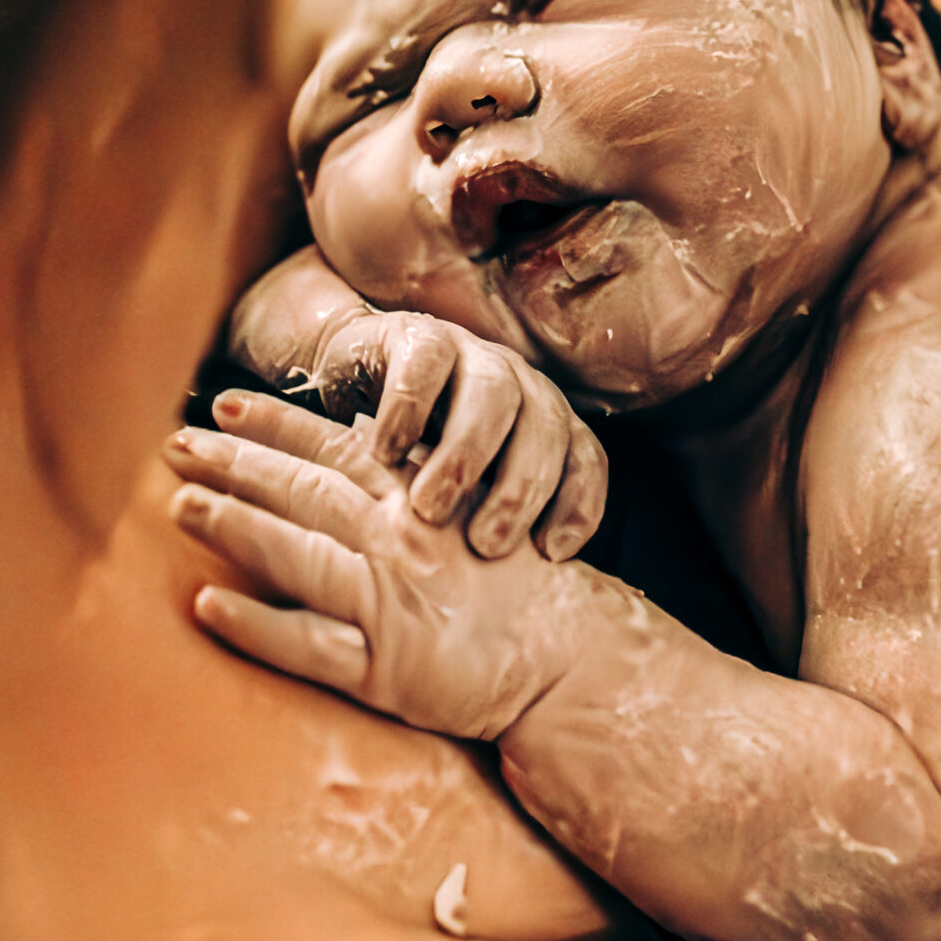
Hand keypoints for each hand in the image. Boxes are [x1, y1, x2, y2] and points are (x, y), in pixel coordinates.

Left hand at [165, 392, 575, 737]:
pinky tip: (207, 605)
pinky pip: (309, 644)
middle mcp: (401, 541)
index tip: (222, 406)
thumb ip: (420, 480)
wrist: (575, 661)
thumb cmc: (523, 589)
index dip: (275, 424)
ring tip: (177, 506)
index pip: (336, 448)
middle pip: (304, 491)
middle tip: (174, 444)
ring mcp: (391, 604)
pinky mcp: (387, 669)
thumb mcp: (478, 513)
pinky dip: (256, 624)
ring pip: (298, 555)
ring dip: (233, 527)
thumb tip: (364, 440)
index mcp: (420, 501)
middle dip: (234, 463)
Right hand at [230, 252, 605, 562]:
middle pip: (546, 428)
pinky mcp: (418, 335)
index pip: (586, 458)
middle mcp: (519, 384)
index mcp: (544, 421)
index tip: (553, 554)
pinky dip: (409, 409)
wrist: (353, 372)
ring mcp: (472, 353)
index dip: (579, 503)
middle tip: (486, 546)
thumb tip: (513, 605)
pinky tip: (386, 454)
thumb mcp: (461, 494)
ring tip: (431, 509)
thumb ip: (486, 525)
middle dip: (520, 489)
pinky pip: (427, 366)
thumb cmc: (415, 453)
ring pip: (493, 395)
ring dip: (466, 455)